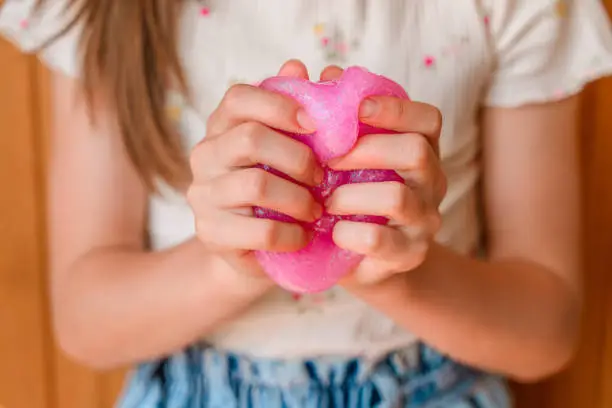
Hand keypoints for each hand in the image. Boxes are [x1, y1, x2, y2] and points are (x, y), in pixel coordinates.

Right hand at [187, 60, 322, 276]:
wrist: (252, 248)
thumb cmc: (277, 190)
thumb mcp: (288, 152)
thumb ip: (296, 112)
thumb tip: (303, 68)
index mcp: (221, 127)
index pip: (238, 98)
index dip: (279, 105)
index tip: (315, 125)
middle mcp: (204, 155)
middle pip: (251, 138)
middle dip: (299, 158)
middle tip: (322, 176)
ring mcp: (203, 195)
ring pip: (257, 185)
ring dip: (299, 198)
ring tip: (317, 209)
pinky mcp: (210, 233)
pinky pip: (262, 230)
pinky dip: (293, 233)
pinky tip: (305, 234)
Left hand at [321, 66, 446, 284]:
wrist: (358, 258)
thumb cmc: (347, 195)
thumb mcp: (338, 155)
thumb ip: (324, 114)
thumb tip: (298, 71)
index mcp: (421, 149)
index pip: (428, 119)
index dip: (395, 108)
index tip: (356, 107)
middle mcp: (432, 182)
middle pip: (417, 152)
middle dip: (365, 150)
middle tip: (328, 159)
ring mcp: (425, 220)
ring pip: (397, 196)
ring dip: (350, 195)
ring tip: (324, 200)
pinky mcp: (409, 254)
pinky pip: (380, 240)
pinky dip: (348, 233)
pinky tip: (332, 231)